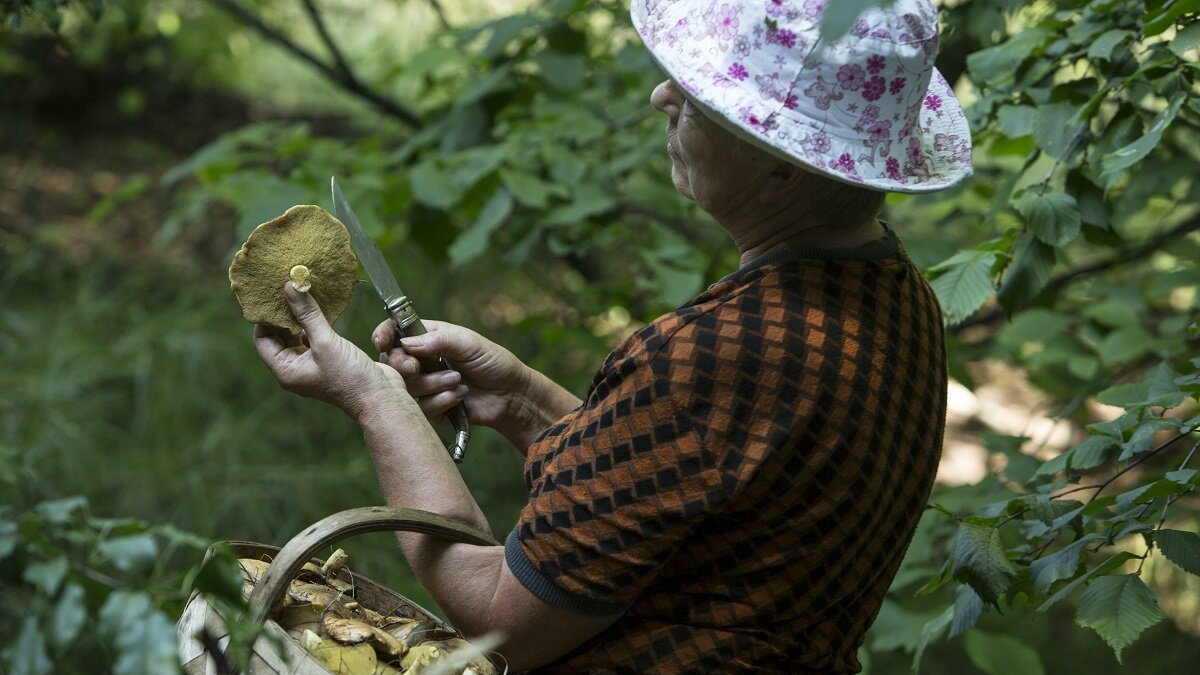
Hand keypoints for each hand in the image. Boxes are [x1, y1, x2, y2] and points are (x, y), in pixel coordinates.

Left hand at [255, 283, 406, 419]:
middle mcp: (295, 369)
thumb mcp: (325, 342)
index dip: (265, 318)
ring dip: (299, 318)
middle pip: (278, 337)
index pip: (262, 339)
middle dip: (282, 315)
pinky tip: (320, 309)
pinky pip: (314, 338)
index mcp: (285, 371)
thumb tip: (290, 287)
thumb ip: (307, 314)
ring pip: (297, 337)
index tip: (273, 296)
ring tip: (303, 295)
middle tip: (287, 290)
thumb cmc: (350, 377)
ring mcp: (311, 366)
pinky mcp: (327, 361)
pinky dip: (314, 324)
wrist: (380, 398)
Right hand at [373, 320, 579, 449]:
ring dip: (432, 383)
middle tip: (415, 367)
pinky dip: (441, 401)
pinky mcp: (432, 407)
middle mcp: (422, 360)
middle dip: (402, 365)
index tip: (382, 341)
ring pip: (407, 387)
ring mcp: (426, 385)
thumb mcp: (469, 343)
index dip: (384, 335)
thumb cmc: (494, 362)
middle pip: (393, 362)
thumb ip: (438, 340)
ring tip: (458, 380)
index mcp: (428, 338)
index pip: (396, 333)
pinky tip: (460, 396)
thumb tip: (406, 343)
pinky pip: (422, 408)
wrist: (511, 396)